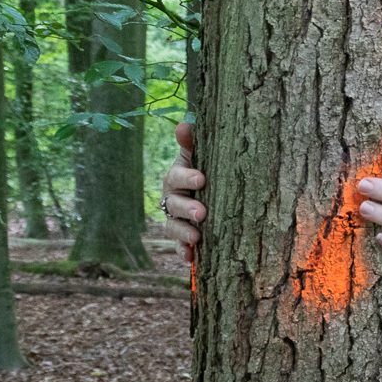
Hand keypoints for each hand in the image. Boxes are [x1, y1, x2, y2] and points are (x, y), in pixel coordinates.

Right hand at [161, 120, 205, 249]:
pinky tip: (191, 258)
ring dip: (184, 233)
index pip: (176, 176)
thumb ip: (192, 142)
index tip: (202, 179)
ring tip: (198, 237)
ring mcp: (176, 219)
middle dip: (187, 208)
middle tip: (202, 213)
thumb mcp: (199, 154)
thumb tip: (186, 123)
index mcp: (176, 178)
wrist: (209, 192)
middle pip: (173, 204)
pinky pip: (180, 246)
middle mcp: (172, 199)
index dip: (186, 177)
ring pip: (174, 227)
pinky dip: (184, 252)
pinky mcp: (184, 238)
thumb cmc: (205, 169)